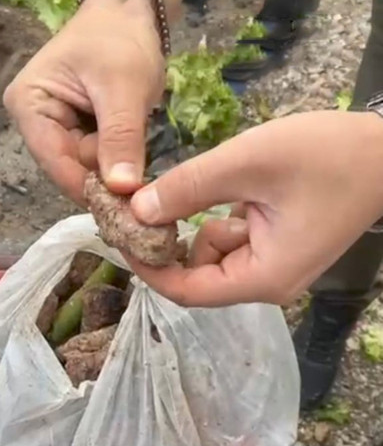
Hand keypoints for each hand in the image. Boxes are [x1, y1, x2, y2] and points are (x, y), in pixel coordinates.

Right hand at [4, 0, 163, 202]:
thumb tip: (122, 189)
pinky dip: (118, 163)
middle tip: (140, 179)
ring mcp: (55, 130)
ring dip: (115, 169)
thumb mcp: (123, 87)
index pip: (55, 163)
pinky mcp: (76, 135)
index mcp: (29, 106)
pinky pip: (97, 162)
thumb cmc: (120, 40)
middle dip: (105, 176)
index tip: (124, 209)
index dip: (89, 188)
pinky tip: (134, 155)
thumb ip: (121, 138)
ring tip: (139, 153)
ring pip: (87, 171)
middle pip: (70, 170)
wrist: (131, 14)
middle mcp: (34, 123)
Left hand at [129, 111, 382, 305]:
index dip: (147, 265)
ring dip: (193, 225)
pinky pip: (233, 242)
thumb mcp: (248, 163)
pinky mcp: (280, 250)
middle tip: (138, 203)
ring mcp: (275, 269)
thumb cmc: (327, 155)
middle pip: (197, 277)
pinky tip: (229, 188)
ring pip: (212, 256)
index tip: (117, 233)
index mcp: (262, 278)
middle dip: (166, 242)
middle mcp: (267, 285)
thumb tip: (136, 209)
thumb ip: (188, 188)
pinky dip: (218, 218)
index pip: (186, 291)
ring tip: (192, 185)